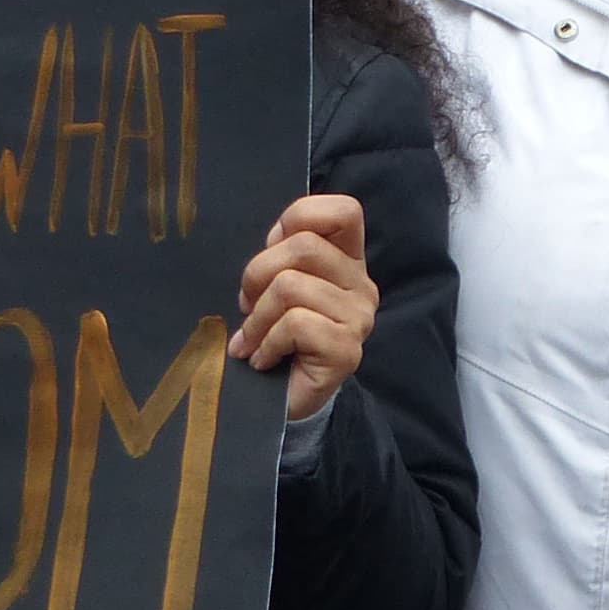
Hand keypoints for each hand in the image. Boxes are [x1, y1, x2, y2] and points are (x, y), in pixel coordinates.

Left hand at [235, 193, 376, 420]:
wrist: (287, 398)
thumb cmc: (277, 336)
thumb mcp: (277, 284)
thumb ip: (282, 254)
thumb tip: (274, 240)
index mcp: (348, 261)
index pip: (344, 211)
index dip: (300, 216)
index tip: (273, 249)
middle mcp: (362, 286)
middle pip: (303, 247)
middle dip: (258, 274)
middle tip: (247, 307)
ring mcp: (358, 319)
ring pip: (291, 287)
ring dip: (257, 318)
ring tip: (252, 340)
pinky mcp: (347, 351)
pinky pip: (295, 325)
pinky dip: (267, 343)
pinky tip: (263, 359)